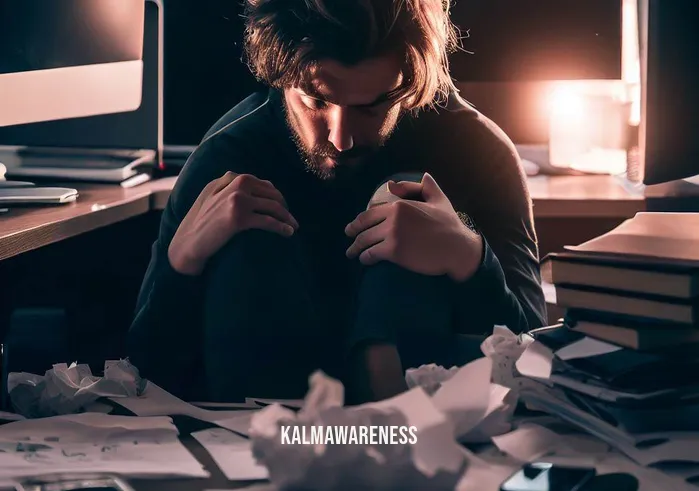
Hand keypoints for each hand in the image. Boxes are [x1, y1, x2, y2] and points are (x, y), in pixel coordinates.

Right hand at [168, 172, 298, 275]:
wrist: (187, 243)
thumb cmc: (200, 223)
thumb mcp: (211, 196)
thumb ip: (229, 186)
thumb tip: (257, 186)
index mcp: (230, 178)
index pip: (262, 184)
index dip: (275, 196)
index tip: (282, 208)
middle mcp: (235, 184)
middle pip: (272, 193)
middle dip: (284, 206)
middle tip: (291, 219)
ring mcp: (237, 199)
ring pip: (273, 206)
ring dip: (287, 217)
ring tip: (293, 227)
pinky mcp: (239, 218)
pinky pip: (269, 221)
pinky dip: (282, 227)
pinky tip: (288, 233)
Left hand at [345, 173, 482, 280]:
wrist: (457, 248)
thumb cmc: (450, 224)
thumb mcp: (438, 199)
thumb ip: (421, 187)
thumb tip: (395, 185)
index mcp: (400, 205)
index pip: (370, 212)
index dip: (359, 221)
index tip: (353, 227)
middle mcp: (392, 218)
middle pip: (364, 227)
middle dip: (353, 234)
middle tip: (349, 240)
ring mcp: (392, 234)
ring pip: (365, 241)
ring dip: (355, 249)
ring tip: (352, 254)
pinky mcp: (394, 251)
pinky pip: (371, 254)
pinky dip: (365, 258)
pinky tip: (364, 261)